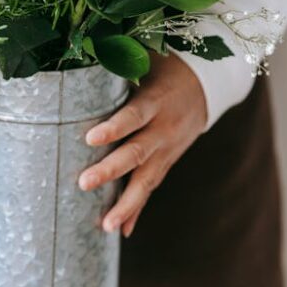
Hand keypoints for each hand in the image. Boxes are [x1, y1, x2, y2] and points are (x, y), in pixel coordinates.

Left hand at [79, 53, 206, 237]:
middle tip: (83, 183)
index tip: (90, 137)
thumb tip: (78, 56)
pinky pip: (152, 186)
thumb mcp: (145, 58)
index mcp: (157, 99)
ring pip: (148, 179)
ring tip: (106, 226)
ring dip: (127, 204)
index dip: (115, 127)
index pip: (134, 115)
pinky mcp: (168, 161)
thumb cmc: (164, 66)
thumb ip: (116, 63)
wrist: (208, 85)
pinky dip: (138, 209)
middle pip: (138, 152)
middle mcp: (165, 127)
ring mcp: (169, 148)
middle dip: (111, 170)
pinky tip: (121, 230)